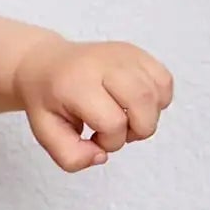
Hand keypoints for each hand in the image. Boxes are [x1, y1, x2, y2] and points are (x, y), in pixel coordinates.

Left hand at [14, 37, 172, 172]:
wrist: (45, 65)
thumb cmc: (47, 99)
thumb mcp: (45, 133)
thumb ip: (70, 157)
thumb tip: (102, 156)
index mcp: (77, 83)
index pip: (114, 122)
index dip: (109, 141)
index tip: (93, 138)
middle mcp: (104, 63)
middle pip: (143, 103)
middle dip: (136, 131)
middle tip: (115, 131)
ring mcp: (124, 55)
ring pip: (157, 93)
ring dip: (148, 117)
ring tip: (124, 118)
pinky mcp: (137, 53)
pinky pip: (164, 81)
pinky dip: (157, 101)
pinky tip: (134, 105)